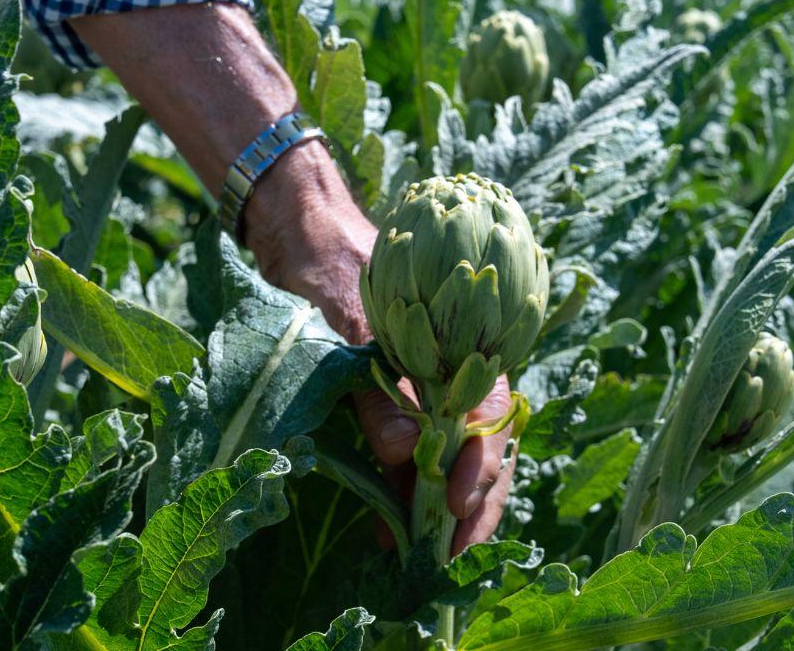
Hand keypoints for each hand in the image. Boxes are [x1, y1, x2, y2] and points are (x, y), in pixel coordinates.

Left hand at [243, 145, 517, 555]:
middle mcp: (454, 370)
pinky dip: (406, 493)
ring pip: (451, 460)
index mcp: (461, 342)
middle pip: (481, 449)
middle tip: (448, 559)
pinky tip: (391, 528)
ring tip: (420, 558)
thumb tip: (405, 455)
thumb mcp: (348, 322)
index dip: (480, 467)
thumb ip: (377, 390)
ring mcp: (428, 388)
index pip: (489, 415)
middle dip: (471, 507)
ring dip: (439, 511)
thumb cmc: (331, 265)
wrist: (304, 233)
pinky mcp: (398, 402)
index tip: (457, 508)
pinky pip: (414, 454)